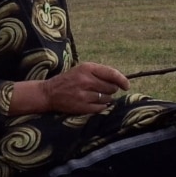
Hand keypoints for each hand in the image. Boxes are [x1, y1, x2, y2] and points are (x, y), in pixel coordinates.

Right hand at [13, 62, 128, 114]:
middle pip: (111, 87)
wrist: (49, 93)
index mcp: (87, 68)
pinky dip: (101, 106)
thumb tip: (120, 80)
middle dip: (112, 89)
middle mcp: (86, 81)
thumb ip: (99, 73)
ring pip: (107, 98)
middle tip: (105, 89)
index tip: (126, 85)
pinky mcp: (81, 107)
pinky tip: (95, 103)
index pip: (111, 74)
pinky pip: (101, 108)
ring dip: (106, 98)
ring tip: (97, 95)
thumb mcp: (82, 70)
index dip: (122, 80)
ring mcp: (83, 95)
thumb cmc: (69, 80)